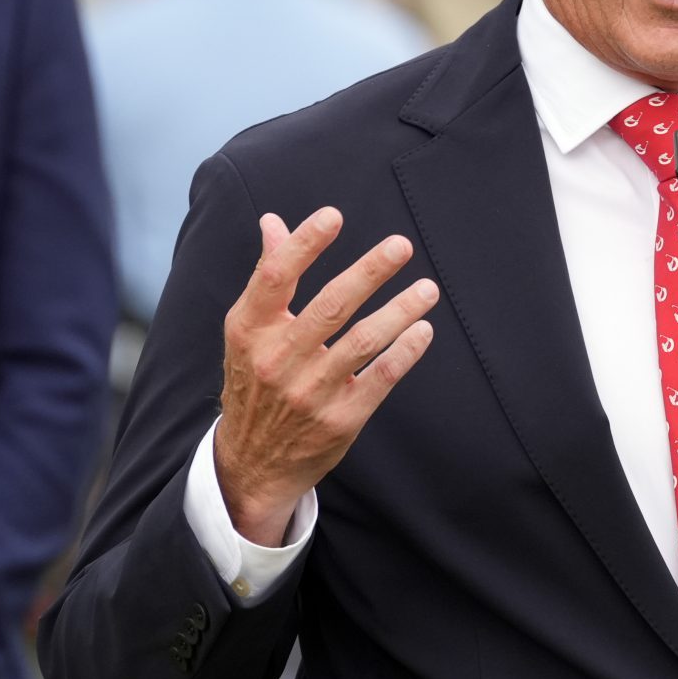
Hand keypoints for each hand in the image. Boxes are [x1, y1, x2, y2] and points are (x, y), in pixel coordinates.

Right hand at [215, 207, 439, 546]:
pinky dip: (405, 351)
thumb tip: (273, 222)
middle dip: (369, 272)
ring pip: (362, 341)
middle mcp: (276, 360)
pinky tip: (424, 329)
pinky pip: (381, 377)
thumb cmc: (256, 381)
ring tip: (428, 288)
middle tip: (401, 245)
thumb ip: (268, 276)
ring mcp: (310, 391)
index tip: (334, 215)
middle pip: (329, 305)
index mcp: (250, 331)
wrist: (252, 463)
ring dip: (400, 310)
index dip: (304, 244)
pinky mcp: (340, 418)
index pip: (275, 278)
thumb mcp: (249, 333)